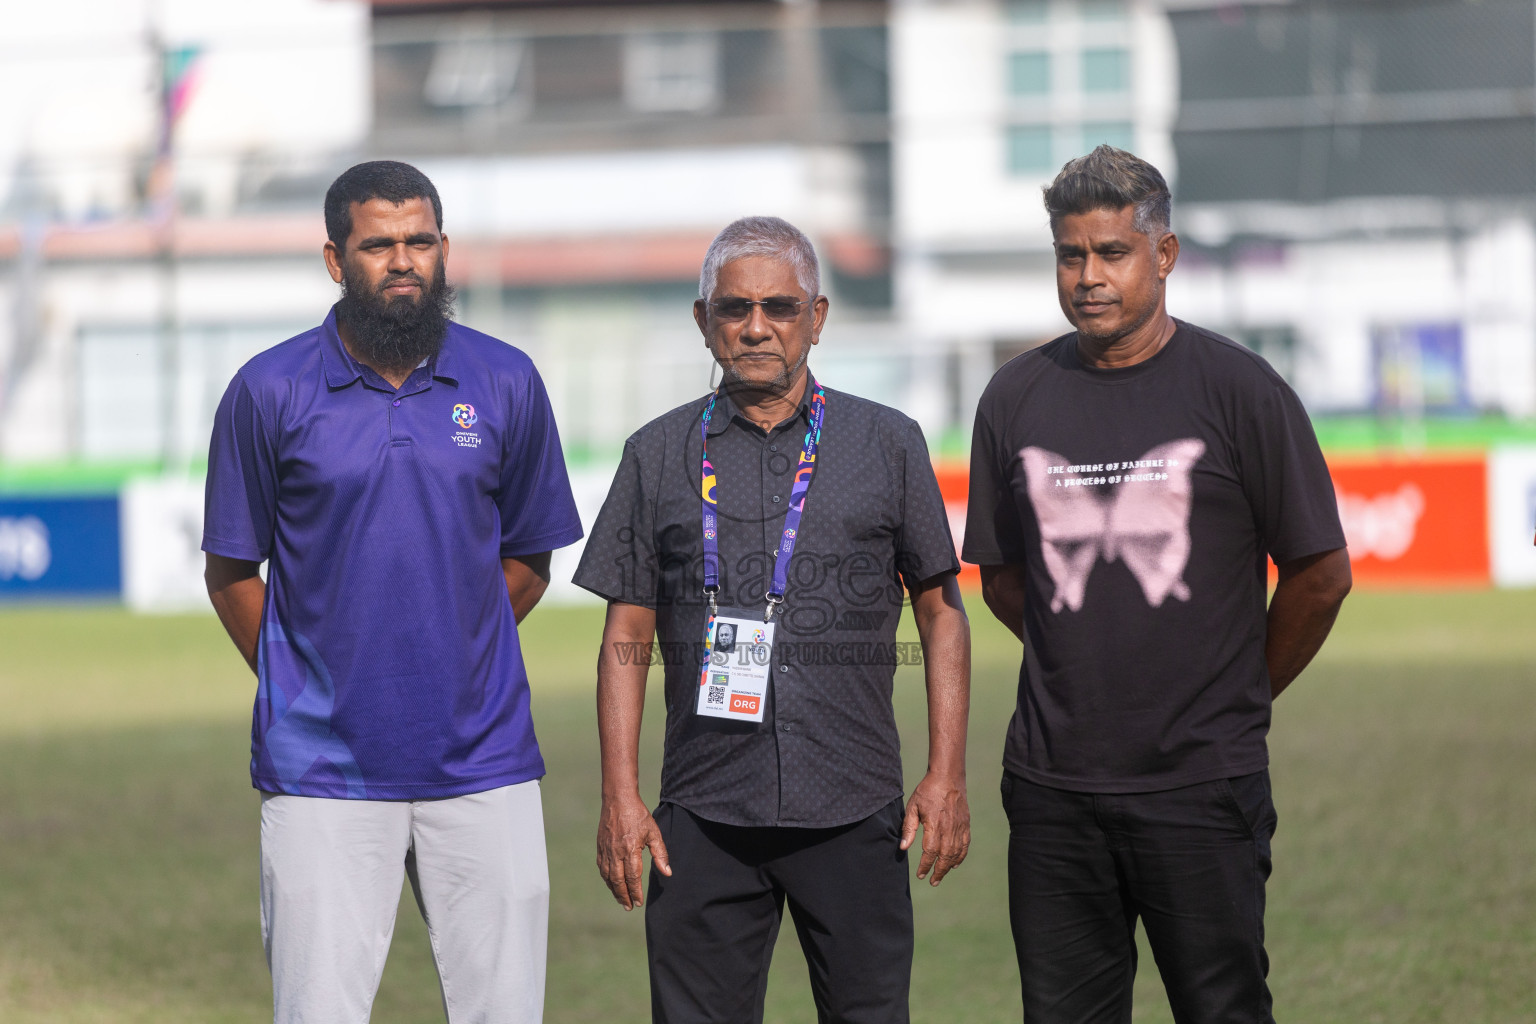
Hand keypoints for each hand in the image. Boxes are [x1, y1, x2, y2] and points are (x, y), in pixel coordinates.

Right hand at [596, 791, 670, 909]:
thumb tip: (667, 873)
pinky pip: (602, 868)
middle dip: (624, 896)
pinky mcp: (600, 847)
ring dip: (614, 890)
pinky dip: (607, 879)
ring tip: (622, 900)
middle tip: (629, 907)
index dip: (636, 891)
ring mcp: (606, 850)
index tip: (639, 902)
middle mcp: (616, 852)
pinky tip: (612, 884)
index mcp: (630, 849)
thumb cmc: (638, 815)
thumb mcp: (654, 832)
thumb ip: (660, 854)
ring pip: (608, 877)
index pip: (633, 877)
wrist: (618, 800)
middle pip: (618, 881)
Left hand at [901, 771, 969, 885]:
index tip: (920, 875)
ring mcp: (959, 827)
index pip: (930, 852)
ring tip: (941, 876)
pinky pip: (965, 845)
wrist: (948, 777)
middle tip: (932, 882)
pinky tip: (955, 864)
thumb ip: (908, 828)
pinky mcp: (966, 824)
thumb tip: (903, 848)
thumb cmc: (927, 791)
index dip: (925, 866)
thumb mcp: (913, 807)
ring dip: (949, 867)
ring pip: (956, 853)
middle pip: (945, 857)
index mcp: (935, 825)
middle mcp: (949, 829)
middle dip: (938, 872)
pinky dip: (961, 857)